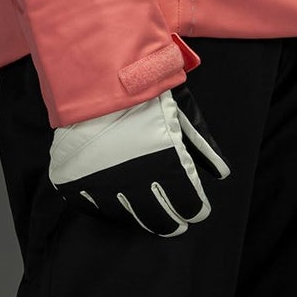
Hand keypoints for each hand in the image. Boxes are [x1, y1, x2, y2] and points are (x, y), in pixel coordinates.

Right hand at [49, 82, 229, 236]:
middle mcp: (136, 183)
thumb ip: (202, 147)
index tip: (195, 210)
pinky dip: (107, 206)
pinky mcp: (76, 183)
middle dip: (171, 221)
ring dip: (140, 214)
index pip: (188, 207)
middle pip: (160, 221)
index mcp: (166, 167)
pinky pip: (95, 208)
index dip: (194, 211)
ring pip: (128, 217)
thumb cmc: (143, 91)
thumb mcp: (181, 113)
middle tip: (174, 220)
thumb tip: (220, 174)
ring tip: (146, 207)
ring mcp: (103, 185)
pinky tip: (117, 198)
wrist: (94, 75)